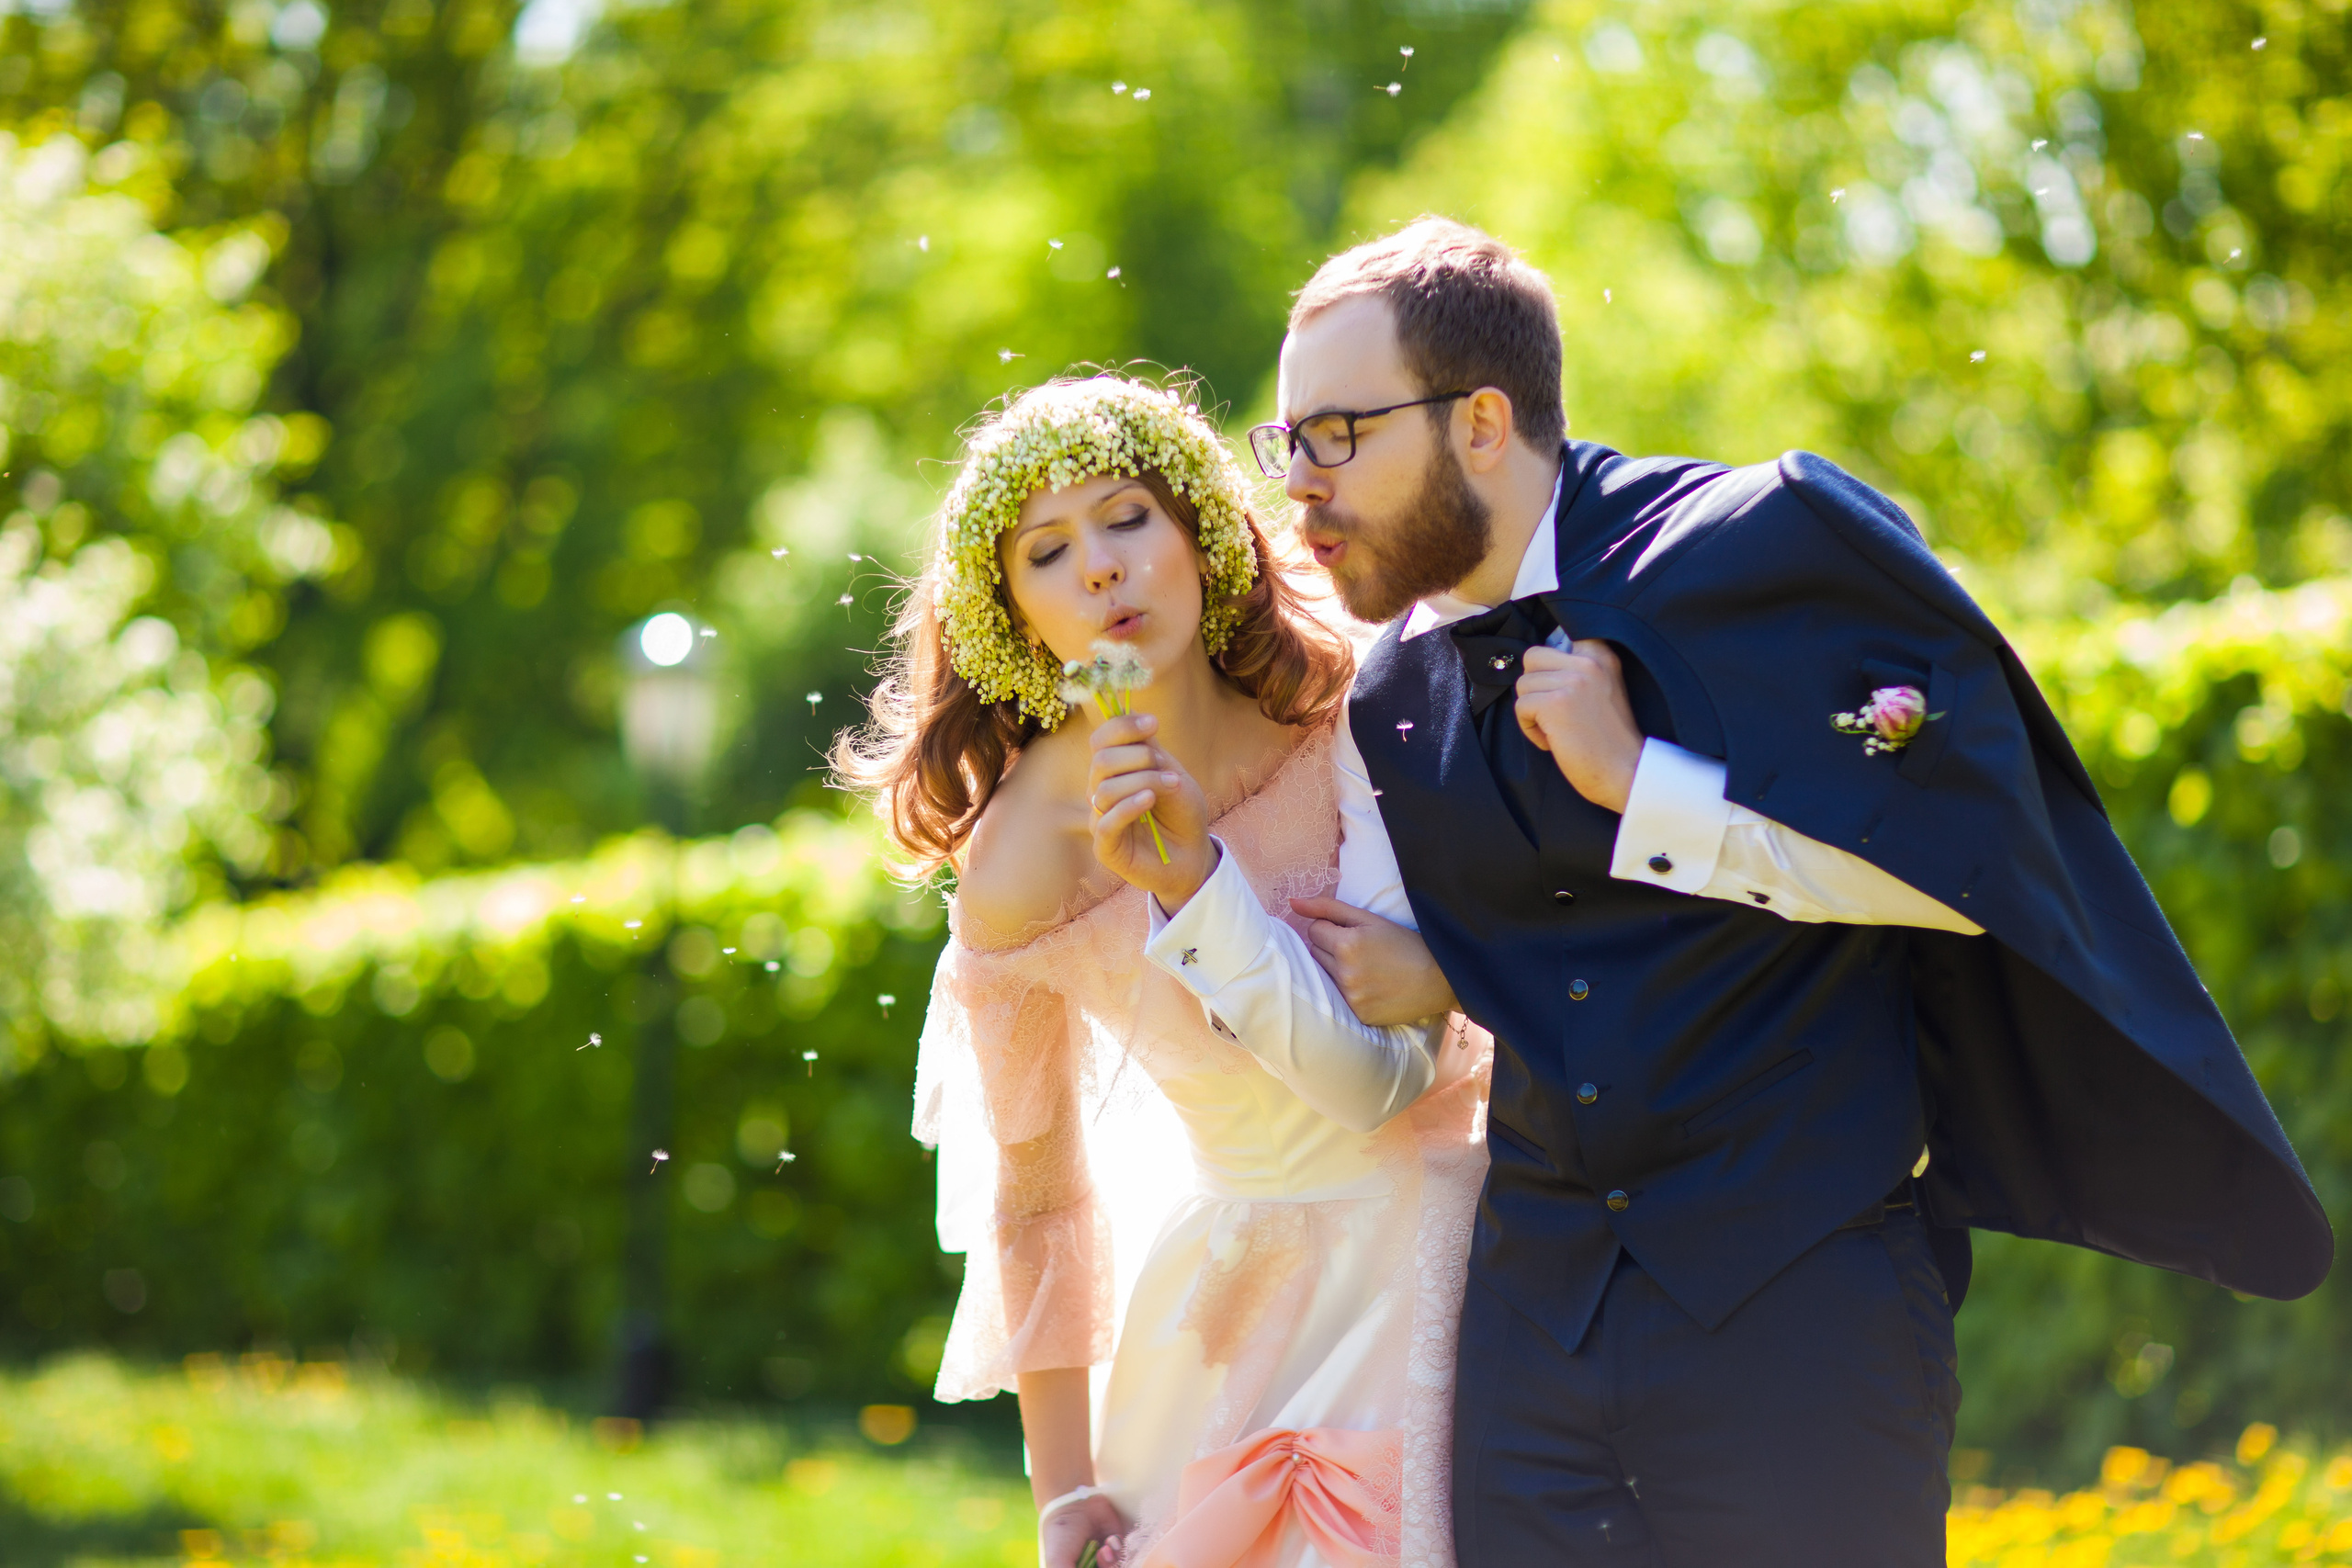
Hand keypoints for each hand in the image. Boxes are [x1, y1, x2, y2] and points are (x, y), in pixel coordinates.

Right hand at [1041, 1492, 1130, 1567]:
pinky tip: (1109, 1540)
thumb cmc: (1061, 1537)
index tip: (1095, 1565)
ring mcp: (1104, 1563)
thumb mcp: (1058, 1564)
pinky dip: (1118, 1550)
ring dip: (1113, 1563)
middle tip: (1102, 1555)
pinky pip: (1125, 1558)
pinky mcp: (1117, 1550)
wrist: (1074, 1506)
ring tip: (1104, 1548)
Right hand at [1087, 712, 1215, 912]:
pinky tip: (1150, 801)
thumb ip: (1151, 752)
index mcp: (1114, 771)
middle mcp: (1100, 791)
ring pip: (1105, 789)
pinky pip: (1106, 822)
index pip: (1101, 740)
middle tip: (1165, 766)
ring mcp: (1100, 819)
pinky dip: (1129, 806)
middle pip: (1101, 760)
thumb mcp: (1172, 776)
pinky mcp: (1105, 847)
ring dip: (1143, 782)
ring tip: (1172, 786)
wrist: (1193, 857)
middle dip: (1138, 757)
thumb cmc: (1182, 815)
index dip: (1122, 726)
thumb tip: (1134, 715)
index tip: (1153, 723)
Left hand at [1289, 897, 1460, 1026]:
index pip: (1313, 931)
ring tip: (1366, 968)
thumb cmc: (1404, 944)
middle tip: (1361, 950)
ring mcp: (1351, 998)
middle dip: (1332, 948)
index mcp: (1347, 944)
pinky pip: (1338, 998)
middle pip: (1315, 953)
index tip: (1353, 933)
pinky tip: (1370, 987)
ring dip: (1337, 969)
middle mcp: (1346, 973)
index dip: (1332, 929)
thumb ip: (1328, 908)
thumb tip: (1292, 902)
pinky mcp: (1358, 1015)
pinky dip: (1349, 991)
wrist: (1439, 979)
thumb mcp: (1369, 919)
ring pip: (1324, 975)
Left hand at [1514, 639, 1642, 812]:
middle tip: (1555, 713)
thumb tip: (1534, 660)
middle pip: (1532, 657)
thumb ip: (1577, 669)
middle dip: (1535, 687)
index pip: (1557, 637)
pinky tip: (1554, 741)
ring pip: (1523, 684)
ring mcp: (1573, 681)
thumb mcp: (1603, 688)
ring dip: (1532, 711)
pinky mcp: (1555, 704)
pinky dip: (1530, 729)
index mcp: (1601, 655)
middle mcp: (1589, 662)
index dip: (1548, 664)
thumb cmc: (1609, 739)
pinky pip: (1521, 707)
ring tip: (1558, 730)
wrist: (1627, 772)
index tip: (1558, 689)